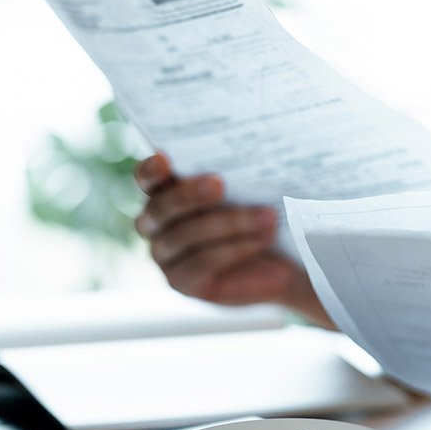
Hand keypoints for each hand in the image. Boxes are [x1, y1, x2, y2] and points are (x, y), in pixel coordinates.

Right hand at [133, 153, 326, 323]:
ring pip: (185, 236)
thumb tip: (246, 146)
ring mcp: (165, 257)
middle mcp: (156, 225)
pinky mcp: (183, 283)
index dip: (150, 170)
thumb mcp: (250, 187)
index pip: (146, 179)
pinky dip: (235, 248)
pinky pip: (202, 263)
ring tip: (268, 215)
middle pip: (160, 208)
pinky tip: (263, 238)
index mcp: (165, 192)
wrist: (284, 260)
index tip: (165, 158)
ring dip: (229, 223)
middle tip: (218, 183)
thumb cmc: (261, 211)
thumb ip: (234, 170)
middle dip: (188, 195)